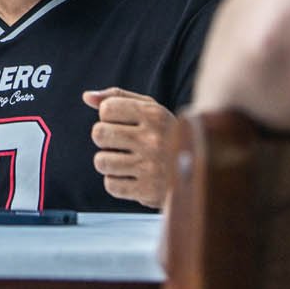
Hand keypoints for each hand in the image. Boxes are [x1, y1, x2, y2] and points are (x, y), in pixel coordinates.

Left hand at [83, 87, 175, 208]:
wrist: (202, 174)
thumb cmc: (167, 135)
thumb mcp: (150, 109)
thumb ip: (118, 97)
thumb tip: (87, 96)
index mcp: (155, 115)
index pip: (107, 109)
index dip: (109, 116)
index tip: (123, 122)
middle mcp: (153, 139)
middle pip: (98, 134)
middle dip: (105, 139)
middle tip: (121, 143)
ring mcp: (151, 167)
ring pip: (101, 161)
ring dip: (109, 162)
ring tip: (127, 161)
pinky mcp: (148, 192)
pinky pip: (111, 185)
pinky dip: (116, 182)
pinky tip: (132, 177)